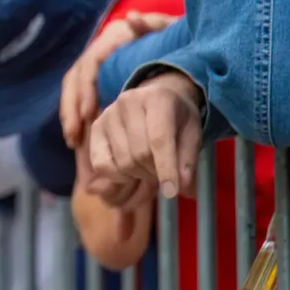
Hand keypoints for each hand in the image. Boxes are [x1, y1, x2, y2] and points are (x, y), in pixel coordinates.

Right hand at [61, 12, 178, 148]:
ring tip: (73, 141)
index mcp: (114, 37)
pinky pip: (78, 100)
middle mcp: (100, 49)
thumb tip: (133, 18)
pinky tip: (79, 140)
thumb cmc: (174, 37)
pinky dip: (77, 118)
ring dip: (70, 115)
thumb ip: (155, 24)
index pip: (91, 63)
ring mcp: (96, 65)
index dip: (85, 89)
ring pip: (72, 90)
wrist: (175, 40)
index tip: (88, 114)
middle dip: (71, 108)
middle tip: (74, 135)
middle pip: (74, 78)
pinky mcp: (97, 81)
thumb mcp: (170, 30)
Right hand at [87, 71, 203, 202]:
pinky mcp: (96, 127)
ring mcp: (108, 114)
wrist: (156, 96)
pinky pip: (101, 164)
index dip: (166, 168)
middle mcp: (128, 102)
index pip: (159, 139)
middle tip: (164, 175)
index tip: (172, 192)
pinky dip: (117, 176)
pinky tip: (130, 171)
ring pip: (123, 162)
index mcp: (158, 99)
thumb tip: (182, 186)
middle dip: (154, 173)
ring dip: (139, 175)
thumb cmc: (177, 118)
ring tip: (149, 169)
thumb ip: (188, 159)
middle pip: (140, 154)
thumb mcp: (192, 134)